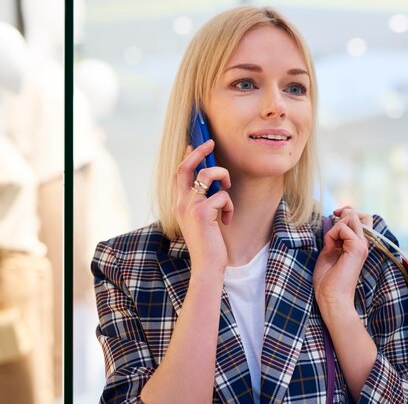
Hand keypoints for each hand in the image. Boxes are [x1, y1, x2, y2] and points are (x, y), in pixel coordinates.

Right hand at [173, 140, 232, 276]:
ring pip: (206, 175)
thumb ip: (203, 202)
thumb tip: (214, 184)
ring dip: (222, 175)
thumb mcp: (202, 219)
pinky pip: (222, 195)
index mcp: (179, 204)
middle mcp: (181, 203)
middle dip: (199, 152)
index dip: (186, 158)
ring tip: (227, 188)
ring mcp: (189, 207)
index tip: (195, 146)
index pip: (178, 174)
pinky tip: (227, 220)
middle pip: (185, 167)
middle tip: (210, 143)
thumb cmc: (208, 244)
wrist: (207, 265)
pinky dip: (229, 206)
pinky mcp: (202, 212)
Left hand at [314, 207, 372, 313]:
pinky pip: (343, 227)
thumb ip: (335, 237)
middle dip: (344, 214)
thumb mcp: (330, 251)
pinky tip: (330, 248)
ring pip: (353, 217)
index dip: (349, 212)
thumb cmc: (328, 279)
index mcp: (359, 245)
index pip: (363, 219)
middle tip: (332, 228)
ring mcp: (362, 246)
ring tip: (330, 243)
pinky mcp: (357, 248)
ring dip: (336, 225)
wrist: (331, 298)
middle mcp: (364, 244)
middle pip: (361, 215)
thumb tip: (334, 221)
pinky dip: (332, 234)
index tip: (335, 216)